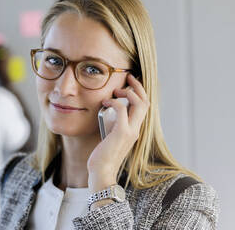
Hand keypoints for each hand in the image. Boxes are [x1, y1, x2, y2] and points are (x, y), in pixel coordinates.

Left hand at [87, 74, 149, 192]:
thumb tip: (108, 111)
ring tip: (116, 91)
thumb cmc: (104, 155)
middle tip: (128, 78)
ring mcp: (131, 131)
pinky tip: (105, 102)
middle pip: (146, 102)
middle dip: (138, 86)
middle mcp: (137, 129)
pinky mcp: (122, 133)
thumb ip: (114, 125)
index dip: (140, 92)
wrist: (102, 171)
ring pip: (139, 104)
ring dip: (128, 92)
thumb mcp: (111, 136)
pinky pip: (122, 109)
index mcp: (135, 129)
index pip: (144, 107)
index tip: (130, 83)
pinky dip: (115, 102)